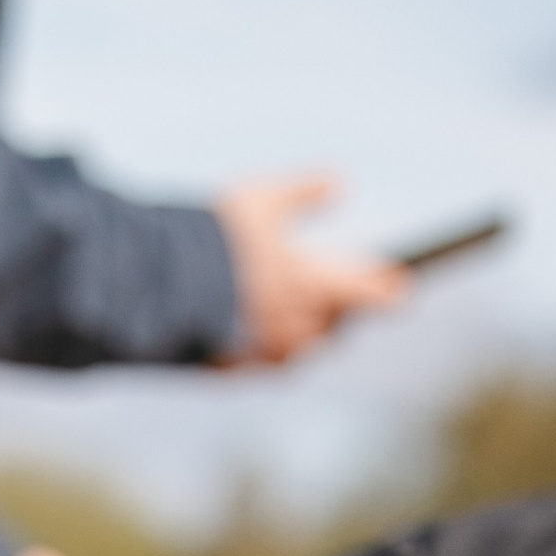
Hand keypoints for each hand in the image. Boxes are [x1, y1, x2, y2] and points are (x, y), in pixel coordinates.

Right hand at [212, 173, 405, 366]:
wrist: (153, 288)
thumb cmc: (213, 241)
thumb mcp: (262, 201)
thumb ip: (303, 193)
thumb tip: (340, 183)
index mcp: (314, 288)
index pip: (368, 294)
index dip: (386, 291)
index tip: (402, 290)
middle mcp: (295, 330)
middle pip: (332, 326)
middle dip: (338, 311)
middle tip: (342, 298)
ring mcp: (262, 356)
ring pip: (297, 349)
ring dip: (303, 332)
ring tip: (298, 316)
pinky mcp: (229, 371)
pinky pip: (260, 363)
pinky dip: (265, 347)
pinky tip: (255, 333)